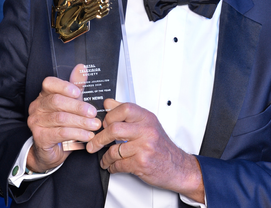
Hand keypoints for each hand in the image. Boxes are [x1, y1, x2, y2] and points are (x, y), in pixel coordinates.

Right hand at [26, 64, 100, 171]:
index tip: (78, 92)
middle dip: (78, 107)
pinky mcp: (40, 136)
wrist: (51, 151)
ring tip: (94, 125)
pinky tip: (87, 136)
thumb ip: (76, 86)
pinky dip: (77, 134)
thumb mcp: (71, 104)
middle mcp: (37, 107)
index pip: (49, 83)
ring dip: (81, 122)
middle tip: (93, 113)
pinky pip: (61, 133)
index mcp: (44, 95)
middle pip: (57, 101)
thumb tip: (81, 68)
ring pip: (61, 118)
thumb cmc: (61, 126)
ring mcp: (36, 122)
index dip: (63, 86)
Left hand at [85, 99, 204, 202]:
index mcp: (146, 118)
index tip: (103, 124)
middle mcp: (147, 131)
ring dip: (105, 157)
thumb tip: (107, 102)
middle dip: (99, 139)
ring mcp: (144, 147)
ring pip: (114, 150)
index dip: (109, 116)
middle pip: (114, 129)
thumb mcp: (148, 123)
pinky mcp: (141, 163)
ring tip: (104, 159)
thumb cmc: (162, 146)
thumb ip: (127, 112)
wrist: (177, 167)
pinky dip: (112, 167)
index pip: (123, 109)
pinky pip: (119, 165)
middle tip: (93, 144)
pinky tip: (113, 166)